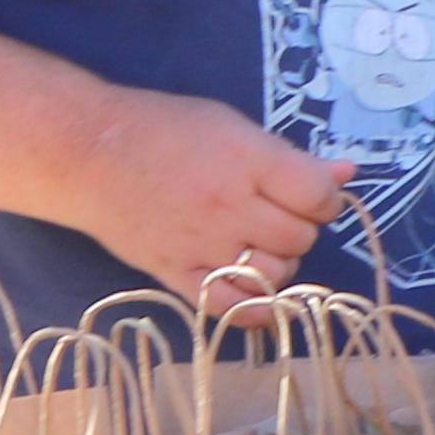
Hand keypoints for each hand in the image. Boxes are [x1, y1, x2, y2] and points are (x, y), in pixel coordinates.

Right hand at [81, 93, 355, 318]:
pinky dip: (253, 308)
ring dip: (280, 264)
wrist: (87, 153)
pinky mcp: (174, 273)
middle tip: (281, 216)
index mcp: (247, 162)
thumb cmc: (165, 130)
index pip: (318, 196)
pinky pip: (227, 307)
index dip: (326, 198)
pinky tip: (258, 293)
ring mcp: (200, 245)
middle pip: (299, 238)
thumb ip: (289, 157)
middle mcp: (228, 207)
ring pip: (273, 275)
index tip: (312, 194)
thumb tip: (346, 173)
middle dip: (302, 229)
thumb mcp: (233, 126)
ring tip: (263, 245)